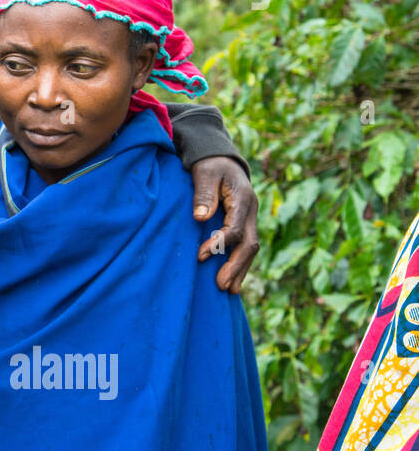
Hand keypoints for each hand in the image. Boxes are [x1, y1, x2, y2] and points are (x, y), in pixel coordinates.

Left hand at [191, 156, 258, 293]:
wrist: (223, 159)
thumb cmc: (210, 165)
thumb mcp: (204, 173)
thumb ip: (203, 193)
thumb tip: (200, 218)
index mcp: (243, 199)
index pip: (235, 229)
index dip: (219, 244)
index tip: (200, 255)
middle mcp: (251, 212)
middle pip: (249, 244)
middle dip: (236, 266)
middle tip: (220, 286)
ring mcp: (251, 218)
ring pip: (251, 249)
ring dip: (241, 270)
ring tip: (230, 291)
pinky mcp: (245, 223)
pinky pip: (246, 247)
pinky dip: (241, 264)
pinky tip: (233, 279)